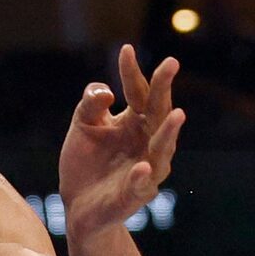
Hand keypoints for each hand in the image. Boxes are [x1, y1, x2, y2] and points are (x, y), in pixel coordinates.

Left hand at [60, 44, 182, 236]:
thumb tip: (107, 93)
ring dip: (169, 133)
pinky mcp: (135, 195)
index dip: (132, 72)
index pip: (138, 92)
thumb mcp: (83, 126)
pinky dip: (143, 176)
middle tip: (171, 64)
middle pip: (159, 112)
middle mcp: (146, 141)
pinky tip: (142, 166)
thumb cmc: (86, 163)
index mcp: (134, 122)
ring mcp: (146, 168)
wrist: (77, 205)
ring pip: (162, 149)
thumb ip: (91, 104)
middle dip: (165, 89)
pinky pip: (142, 185)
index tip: (126, 50)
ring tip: (177, 114)